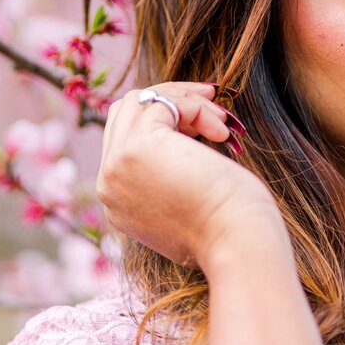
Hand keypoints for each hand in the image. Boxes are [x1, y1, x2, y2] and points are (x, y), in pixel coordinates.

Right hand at [97, 82, 280, 267]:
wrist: (235, 244)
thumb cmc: (226, 230)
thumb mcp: (186, 207)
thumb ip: (170, 179)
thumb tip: (184, 140)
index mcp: (117, 202)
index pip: (123, 140)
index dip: (164, 125)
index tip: (202, 127)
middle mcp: (109, 183)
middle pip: (124, 114)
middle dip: (169, 103)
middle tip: (210, 110)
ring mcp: (117, 165)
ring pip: (139, 102)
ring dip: (183, 100)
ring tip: (220, 119)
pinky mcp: (138, 147)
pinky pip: (164, 103)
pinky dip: (196, 107)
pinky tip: (221, 131)